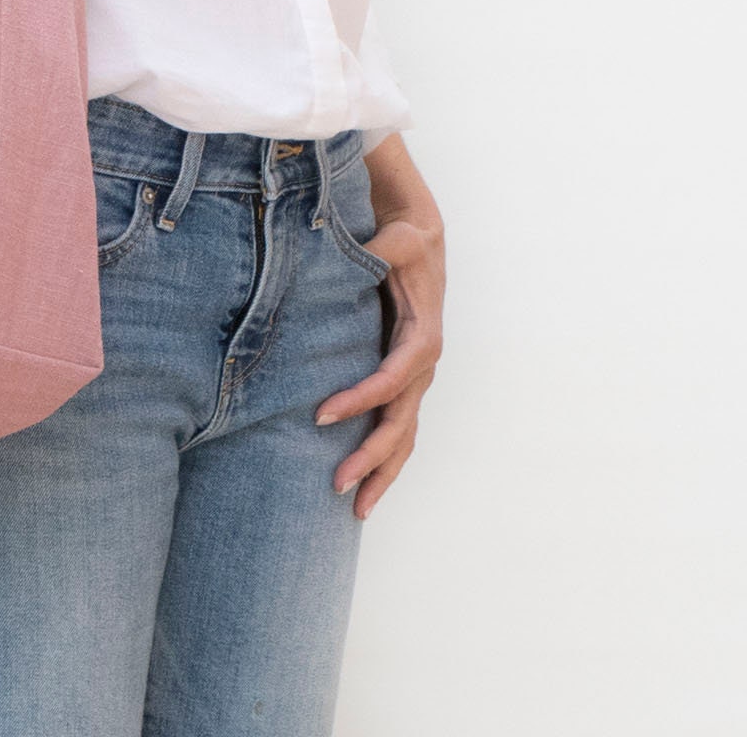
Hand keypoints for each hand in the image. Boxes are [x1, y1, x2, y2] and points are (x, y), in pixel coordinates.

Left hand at [315, 134, 445, 519]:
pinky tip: (364, 488)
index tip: (323, 416)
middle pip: (401, 422)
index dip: (361, 399)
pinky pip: (398, 428)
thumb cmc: (404, 238)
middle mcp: (423, 365)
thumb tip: (367, 251)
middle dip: (371, 457)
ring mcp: (415, 378)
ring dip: (382, 473)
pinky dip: (384, 460)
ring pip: (404, 436)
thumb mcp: (397, 237)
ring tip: (355, 509)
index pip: (393, 378)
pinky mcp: (403, 381)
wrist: (421, 238)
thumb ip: (384, 247)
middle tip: (337, 484)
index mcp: (423, 336)